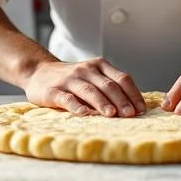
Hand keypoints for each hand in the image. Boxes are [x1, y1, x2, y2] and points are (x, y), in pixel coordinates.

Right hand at [23, 57, 146, 117]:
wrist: (38, 72)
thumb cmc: (72, 79)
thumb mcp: (92, 76)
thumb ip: (109, 87)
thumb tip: (134, 108)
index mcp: (99, 66)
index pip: (122, 78)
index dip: (133, 94)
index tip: (142, 109)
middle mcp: (86, 70)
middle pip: (108, 85)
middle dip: (121, 100)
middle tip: (130, 114)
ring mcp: (69, 79)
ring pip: (90, 91)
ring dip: (102, 103)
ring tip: (112, 114)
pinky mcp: (54, 91)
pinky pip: (67, 98)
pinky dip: (76, 106)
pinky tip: (84, 114)